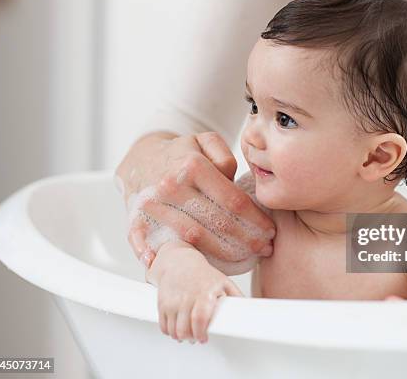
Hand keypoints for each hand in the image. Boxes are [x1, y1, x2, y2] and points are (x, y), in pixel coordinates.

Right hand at [116, 131, 275, 269]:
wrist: (143, 156)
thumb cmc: (183, 153)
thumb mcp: (207, 141)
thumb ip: (226, 157)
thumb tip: (232, 181)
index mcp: (192, 165)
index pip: (232, 200)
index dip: (255, 219)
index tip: (270, 230)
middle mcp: (170, 185)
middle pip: (216, 222)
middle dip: (246, 239)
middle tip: (264, 248)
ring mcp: (153, 203)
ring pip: (193, 236)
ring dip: (222, 253)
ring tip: (245, 258)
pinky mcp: (136, 215)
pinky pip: (141, 237)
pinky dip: (152, 252)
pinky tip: (170, 265)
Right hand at [149, 248, 242, 343]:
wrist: (180, 262)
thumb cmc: (204, 275)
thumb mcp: (223, 282)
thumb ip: (236, 296)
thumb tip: (249, 310)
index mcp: (204, 293)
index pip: (200, 319)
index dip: (201, 333)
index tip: (204, 339)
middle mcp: (187, 298)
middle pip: (184, 329)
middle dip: (191, 338)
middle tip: (197, 338)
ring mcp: (173, 301)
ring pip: (173, 330)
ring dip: (181, 337)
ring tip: (188, 335)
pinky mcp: (162, 304)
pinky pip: (163, 326)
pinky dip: (169, 332)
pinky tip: (177, 330)